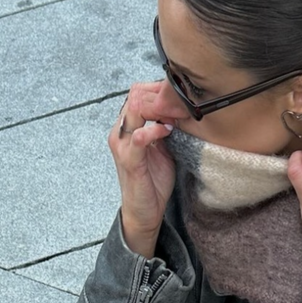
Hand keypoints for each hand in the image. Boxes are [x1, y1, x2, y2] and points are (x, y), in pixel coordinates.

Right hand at [107, 82, 176, 244]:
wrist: (145, 211)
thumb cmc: (153, 179)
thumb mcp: (162, 147)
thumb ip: (165, 127)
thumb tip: (182, 109)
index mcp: (126, 127)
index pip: (139, 93)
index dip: (160, 91)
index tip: (181, 98)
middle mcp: (120, 131)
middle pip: (136, 95)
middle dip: (161, 96)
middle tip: (182, 104)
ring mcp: (122, 144)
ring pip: (135, 109)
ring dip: (160, 109)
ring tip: (177, 116)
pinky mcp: (128, 159)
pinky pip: (139, 136)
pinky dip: (155, 130)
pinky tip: (168, 131)